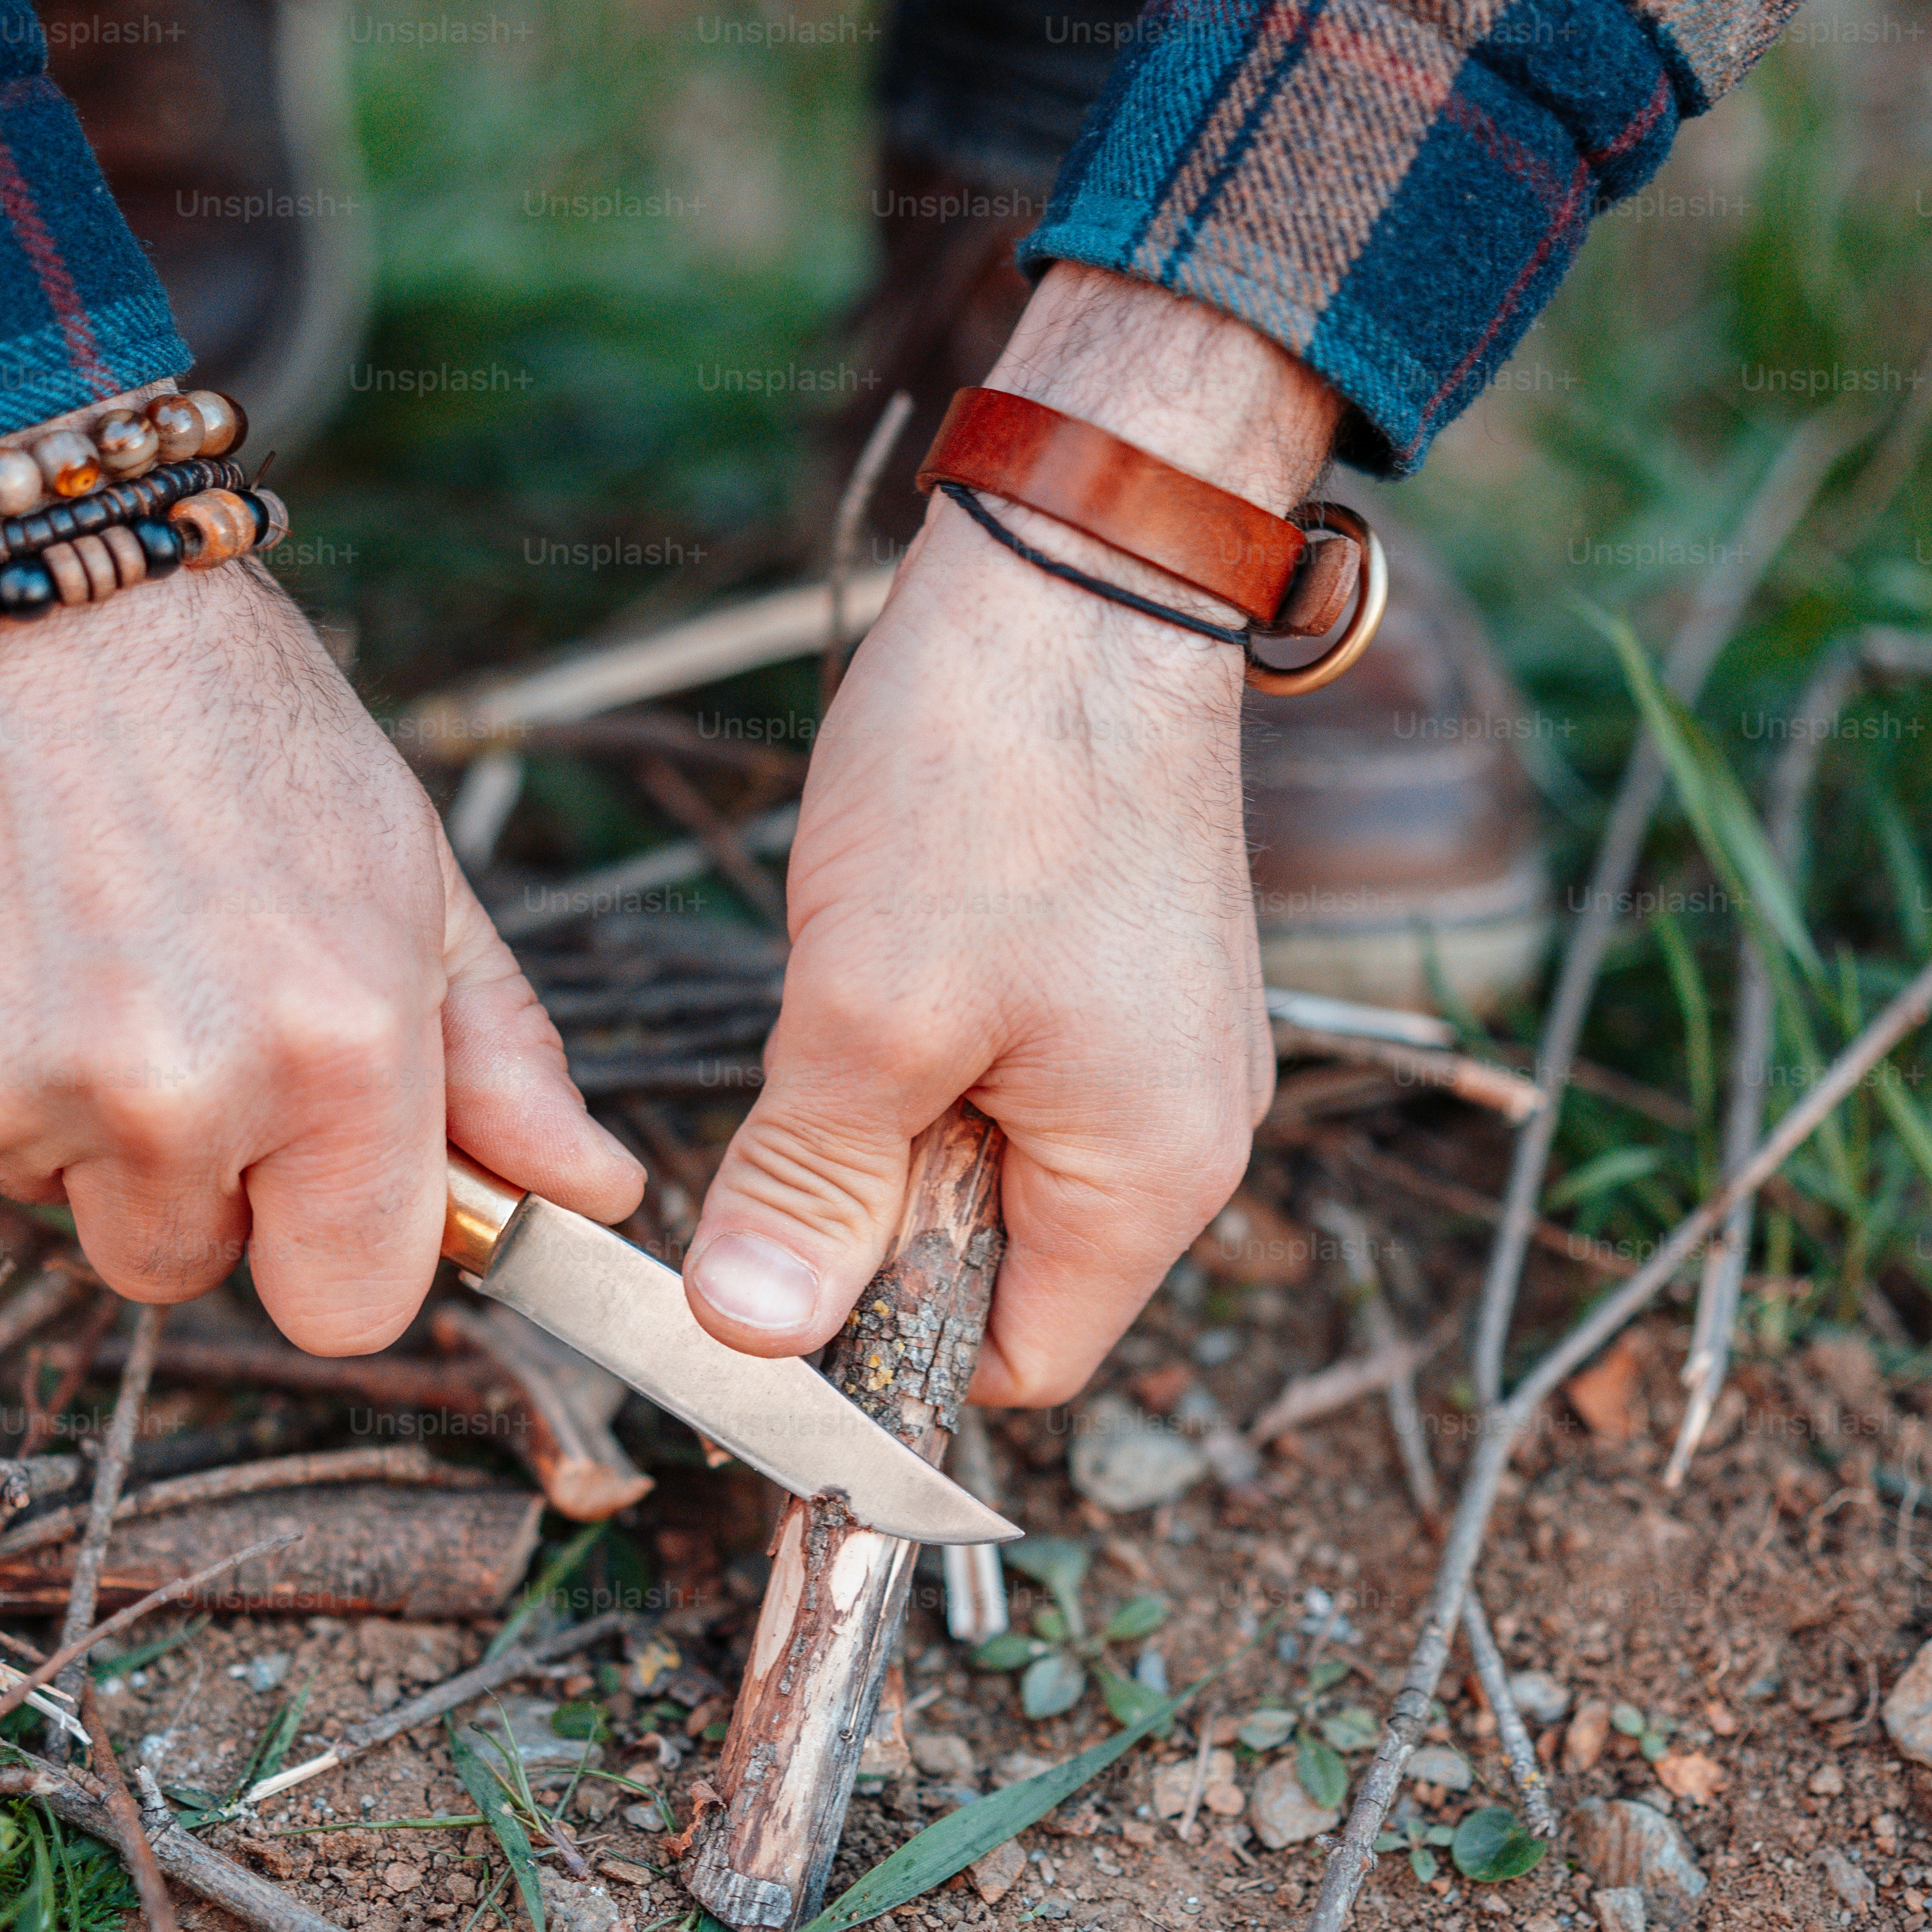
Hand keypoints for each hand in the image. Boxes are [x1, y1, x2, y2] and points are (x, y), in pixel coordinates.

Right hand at [0, 559, 641, 1352]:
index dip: (331, 1246)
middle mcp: (165, 1092)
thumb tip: (595, 1196)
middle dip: (190, 1177)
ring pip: (43, 1188)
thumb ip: (500, 1060)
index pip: (346, 1310)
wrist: (1, 569)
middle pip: (177, 1266)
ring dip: (64, 1103)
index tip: (314, 1177)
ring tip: (74, 931)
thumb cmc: (222, 712)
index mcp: (332, 1052)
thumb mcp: (406, 869)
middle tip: (181, 1007)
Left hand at [681, 265, 1343, 1403]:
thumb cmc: (996, 784)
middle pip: (994, 1264)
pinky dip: (923, 1035)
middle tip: (805, 1092)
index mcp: (1154, 1177)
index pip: (1010, 1363)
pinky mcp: (1117, 967)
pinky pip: (1001, 1063)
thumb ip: (809, 1192)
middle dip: (877, 1212)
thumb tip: (746, 1339)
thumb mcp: (866, 1017)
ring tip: (854, 991)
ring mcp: (1158, 1043)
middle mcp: (1185, 1129)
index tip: (767, 1285)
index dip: (881, 1350)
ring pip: (982, 1156)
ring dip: (889, 1108)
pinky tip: (888, 939)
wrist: (1085, 568)